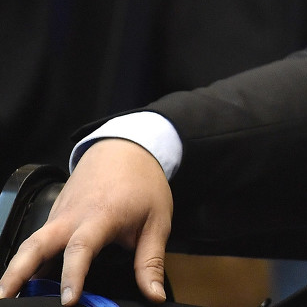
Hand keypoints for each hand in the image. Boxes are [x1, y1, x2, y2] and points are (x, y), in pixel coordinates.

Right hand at [0, 139, 172, 304]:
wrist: (126, 148)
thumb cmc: (143, 184)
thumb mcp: (157, 222)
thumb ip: (151, 261)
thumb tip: (154, 296)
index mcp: (100, 216)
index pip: (81, 248)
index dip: (73, 276)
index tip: (68, 301)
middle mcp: (72, 216)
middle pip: (36, 245)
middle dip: (17, 273)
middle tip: (4, 297)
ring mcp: (59, 215)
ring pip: (31, 243)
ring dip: (16, 269)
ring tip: (5, 295)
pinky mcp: (54, 216)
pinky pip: (39, 240)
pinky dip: (29, 261)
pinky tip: (27, 282)